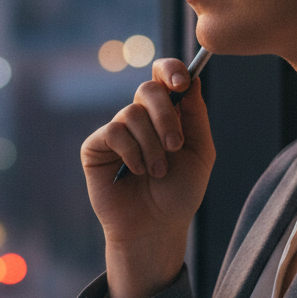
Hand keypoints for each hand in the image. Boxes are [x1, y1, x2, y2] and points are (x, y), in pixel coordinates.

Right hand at [81, 57, 215, 297]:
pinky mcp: (96, 146)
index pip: (164, 75)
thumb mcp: (200, 153)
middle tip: (176, 146)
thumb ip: (196, 116)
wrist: (156, 227)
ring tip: (157, 172)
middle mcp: (139, 117)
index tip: (182, 83)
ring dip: (152, 146)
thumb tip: (192, 79)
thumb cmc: (179, 193)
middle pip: (148, 89)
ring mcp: (117, 130)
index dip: (171, 70)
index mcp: (167, 113)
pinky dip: (132, 153)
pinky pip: (115, 132)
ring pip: (132, 113)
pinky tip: (136, 172)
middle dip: (166, 116)